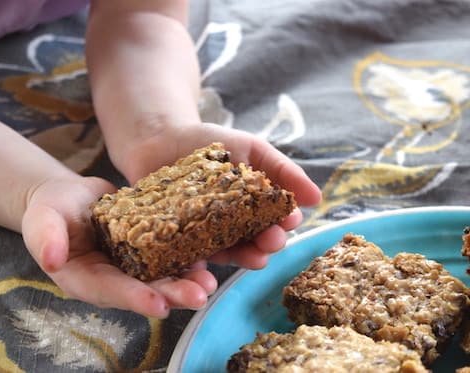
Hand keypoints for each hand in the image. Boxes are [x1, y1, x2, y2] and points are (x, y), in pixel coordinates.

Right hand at [21, 176, 217, 318]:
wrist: (69, 197)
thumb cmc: (51, 209)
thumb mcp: (41, 218)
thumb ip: (45, 238)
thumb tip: (51, 259)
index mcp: (85, 278)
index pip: (110, 291)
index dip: (135, 298)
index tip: (160, 305)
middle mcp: (112, 278)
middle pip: (144, 289)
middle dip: (173, 294)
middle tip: (201, 296)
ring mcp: (131, 265)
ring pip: (162, 277)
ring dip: (187, 280)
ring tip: (211, 282)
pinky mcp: (146, 249)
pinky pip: (168, 255)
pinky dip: (188, 256)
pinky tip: (209, 256)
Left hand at [108, 121, 321, 268]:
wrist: (158, 138)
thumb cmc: (207, 142)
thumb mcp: (250, 148)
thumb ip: (282, 170)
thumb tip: (316, 197)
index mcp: (254, 209)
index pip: (274, 221)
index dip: (284, 222)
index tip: (289, 219)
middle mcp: (233, 228)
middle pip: (254, 242)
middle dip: (266, 244)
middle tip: (272, 241)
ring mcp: (205, 237)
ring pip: (227, 255)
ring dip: (242, 260)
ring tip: (253, 259)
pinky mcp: (176, 244)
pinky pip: (189, 259)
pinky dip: (199, 267)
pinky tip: (206, 268)